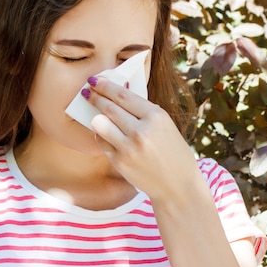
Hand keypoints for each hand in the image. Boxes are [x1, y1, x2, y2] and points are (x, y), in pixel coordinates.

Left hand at [83, 76, 202, 200]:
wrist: (177, 186)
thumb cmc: (173, 152)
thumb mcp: (165, 125)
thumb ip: (144, 111)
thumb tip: (119, 94)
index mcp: (156, 116)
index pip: (123, 95)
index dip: (106, 85)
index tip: (96, 79)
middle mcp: (141, 130)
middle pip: (109, 107)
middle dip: (95, 96)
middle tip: (88, 91)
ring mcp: (129, 147)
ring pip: (100, 124)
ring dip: (96, 116)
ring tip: (95, 113)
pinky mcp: (120, 162)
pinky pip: (102, 142)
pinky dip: (102, 136)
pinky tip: (105, 133)